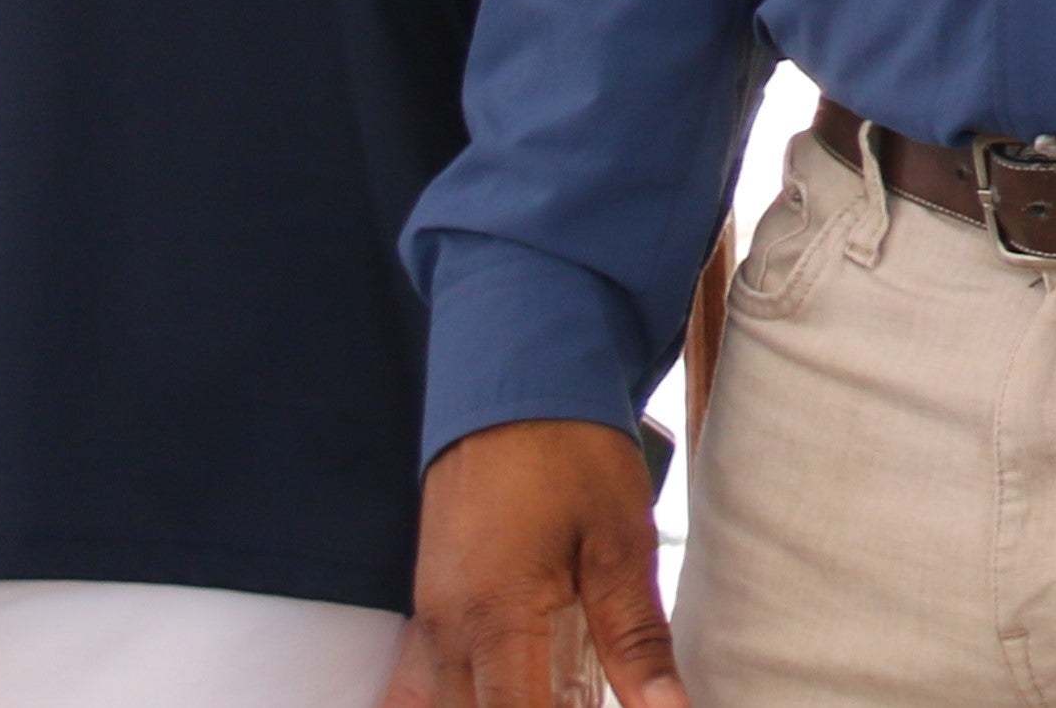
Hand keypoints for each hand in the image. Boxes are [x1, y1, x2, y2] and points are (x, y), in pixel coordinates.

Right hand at [403, 418, 683, 707]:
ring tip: (548, 683)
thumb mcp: (622, 543)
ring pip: (436, 706)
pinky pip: (416, 684)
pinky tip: (492, 692)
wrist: (512, 381)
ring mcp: (426, 620)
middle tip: (577, 690)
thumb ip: (638, 641)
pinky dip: (449, 702)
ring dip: (488, 706)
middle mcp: (445, 631)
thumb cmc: (570, 453)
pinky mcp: (426, 607)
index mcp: (495, 619)